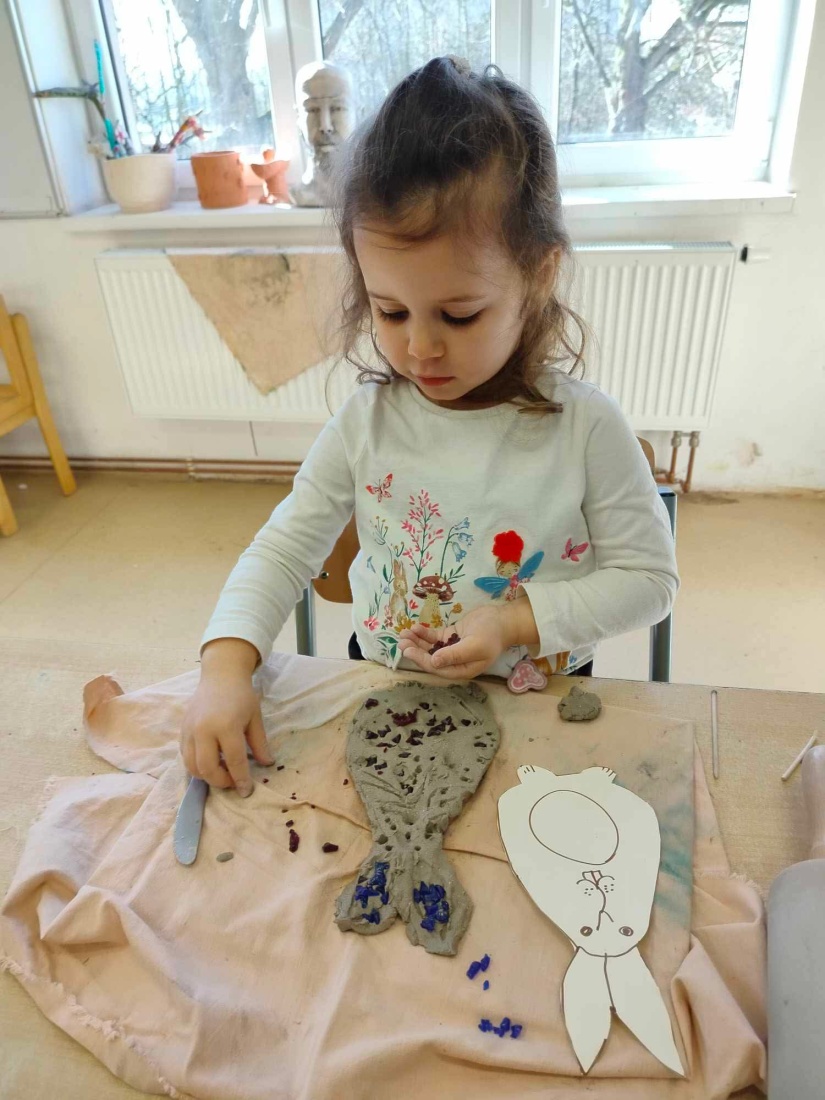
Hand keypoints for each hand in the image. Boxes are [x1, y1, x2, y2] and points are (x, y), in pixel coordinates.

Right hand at [180, 639, 273, 796]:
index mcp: (226, 726)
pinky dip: (197, 766)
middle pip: (207, 769)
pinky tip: (211, 762)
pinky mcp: (182, 731)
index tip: (246, 791)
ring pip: (192, 767)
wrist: (220, 675)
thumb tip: (267, 764)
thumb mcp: (255, 718)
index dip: (241, 779)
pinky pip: (185, 757)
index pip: (233, 761)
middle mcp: (204, 730)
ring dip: (207, 776)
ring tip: (222, 772)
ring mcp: (189, 731)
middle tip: (233, 781)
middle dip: (221, 782)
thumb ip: (259, 743)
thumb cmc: (241, 695)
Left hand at [398, 604, 513, 679]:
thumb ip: (455, 655)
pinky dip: (425, 633)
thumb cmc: (492, 634)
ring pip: (430, 648)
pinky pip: (434, 638)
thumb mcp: (475, 646)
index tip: (407, 650)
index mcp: (462, 669)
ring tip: (404, 633)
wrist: (503, 620)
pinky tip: (415, 628)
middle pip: (430, 658)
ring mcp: (452, 649)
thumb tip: (434, 662)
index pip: (436, 667)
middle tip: (401, 641)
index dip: (420, 659)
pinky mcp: (451, 637)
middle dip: (415, 650)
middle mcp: (455, 662)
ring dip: (417, 641)